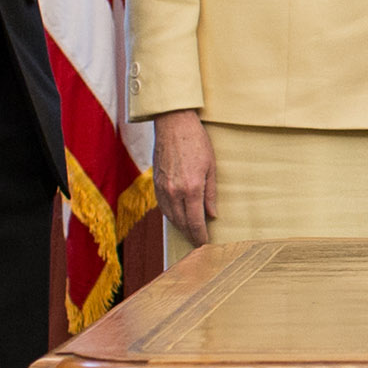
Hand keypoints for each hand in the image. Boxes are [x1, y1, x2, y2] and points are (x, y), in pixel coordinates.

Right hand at [151, 111, 214, 244]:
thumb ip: (211, 193)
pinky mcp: (155, 182)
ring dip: (180, 227)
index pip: (195, 222)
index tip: (204, 243)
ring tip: (189, 233)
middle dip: (190, 234)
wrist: (173, 124)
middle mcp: (174, 192)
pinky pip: (163, 206)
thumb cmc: (196, 142)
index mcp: (190, 189)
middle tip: (198, 243)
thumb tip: (212, 214)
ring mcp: (162, 188)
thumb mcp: (211, 167)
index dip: (200, 235)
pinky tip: (178, 216)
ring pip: (170, 216)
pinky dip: (171, 214)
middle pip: (181, 222)